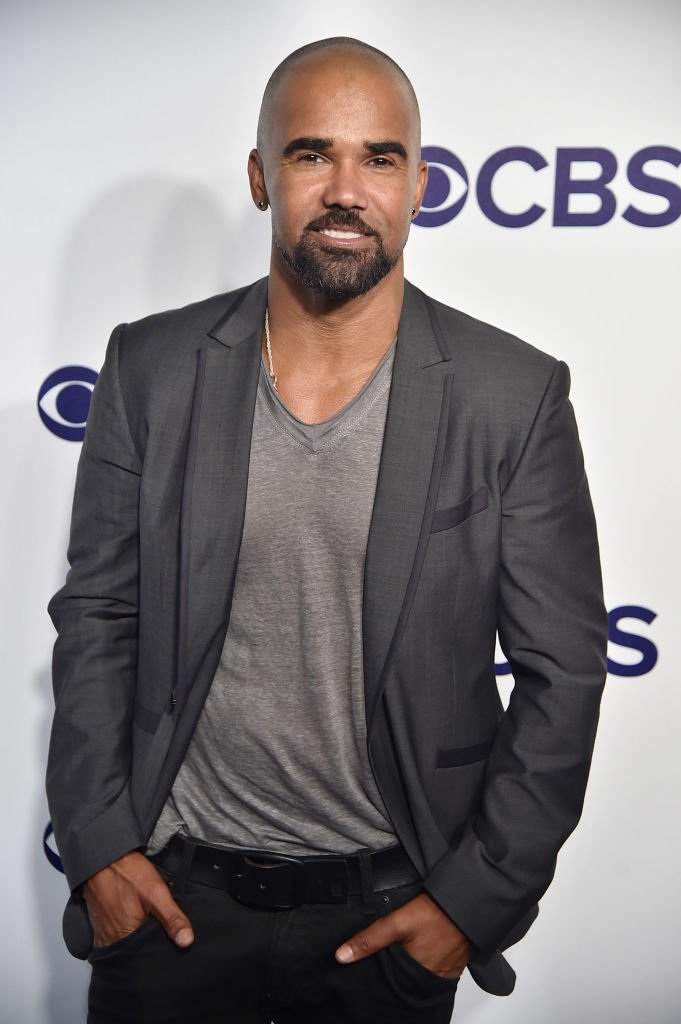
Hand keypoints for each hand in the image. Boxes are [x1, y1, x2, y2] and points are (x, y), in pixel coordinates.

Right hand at [83, 850, 193, 948]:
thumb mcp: (157, 894)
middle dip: (145, 947)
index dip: (155, 953)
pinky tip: (132, 919)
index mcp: (124, 937)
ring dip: (134, 939)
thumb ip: (172, 919)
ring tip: (144, 924)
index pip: (143, 958)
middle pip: (132, 953)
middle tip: (155, 930)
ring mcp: (101, 932)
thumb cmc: (127, 873)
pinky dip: (124, 933)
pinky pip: (113, 936)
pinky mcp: (98, 924)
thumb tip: (186, 941)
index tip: (164, 944)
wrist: (104, 857)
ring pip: (122, 945)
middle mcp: (109, 940)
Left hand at [335, 892, 470, 978]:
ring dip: (414, 963)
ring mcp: (446, 970)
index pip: (391, 981)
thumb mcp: (397, 922)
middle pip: (406, 977)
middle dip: (398, 968)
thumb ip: (370, 939)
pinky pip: (437, 965)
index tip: (376, 965)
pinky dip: (429, 958)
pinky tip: (425, 944)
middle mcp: (431, 977)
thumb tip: (342, 956)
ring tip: (409, 946)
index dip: (382, 974)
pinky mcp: (456, 962)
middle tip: (395, 950)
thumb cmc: (436, 911)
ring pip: (421, 972)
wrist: (468, 900)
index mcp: (415, 972)